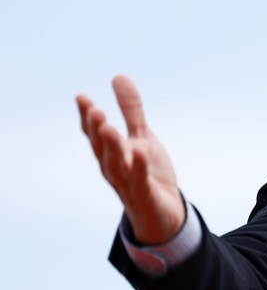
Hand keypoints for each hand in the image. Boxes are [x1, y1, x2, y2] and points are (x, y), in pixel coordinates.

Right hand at [76, 75, 184, 244]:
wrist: (163, 213)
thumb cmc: (148, 174)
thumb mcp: (142, 137)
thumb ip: (131, 110)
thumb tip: (118, 76)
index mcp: (111, 154)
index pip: (95, 135)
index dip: (87, 118)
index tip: (81, 97)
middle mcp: (115, 169)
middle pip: (102, 149)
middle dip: (96, 131)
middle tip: (95, 111)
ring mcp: (128, 185)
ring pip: (117, 166)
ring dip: (112, 147)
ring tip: (110, 127)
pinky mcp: (145, 197)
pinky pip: (140, 182)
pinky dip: (139, 168)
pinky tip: (139, 152)